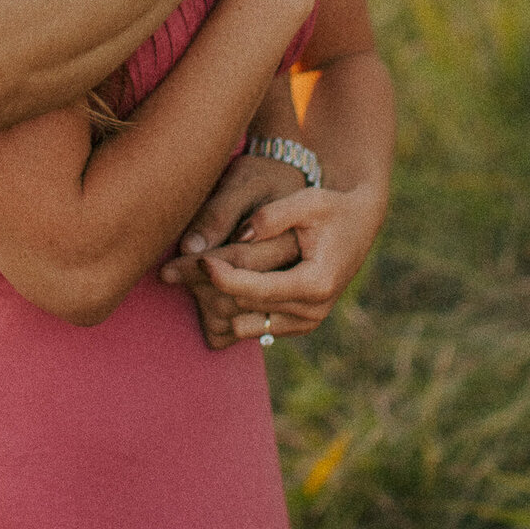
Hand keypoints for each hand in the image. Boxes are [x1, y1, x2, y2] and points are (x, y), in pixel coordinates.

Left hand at [161, 182, 385, 349]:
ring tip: (183, 281)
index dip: (224, 277)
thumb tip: (241, 234)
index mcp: (316, 283)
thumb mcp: (308, 201)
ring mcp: (304, 323)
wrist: (358, 225)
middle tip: (171, 273)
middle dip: (207, 292)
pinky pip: (253, 328)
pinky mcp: (295, 325)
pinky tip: (202, 290)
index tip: (196, 261)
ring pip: (244, 325)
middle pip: (246, 310)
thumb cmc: (330, 208)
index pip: (259, 289)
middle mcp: (312, 311)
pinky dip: (228, 311)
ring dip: (213, 306)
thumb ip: (276, 215)